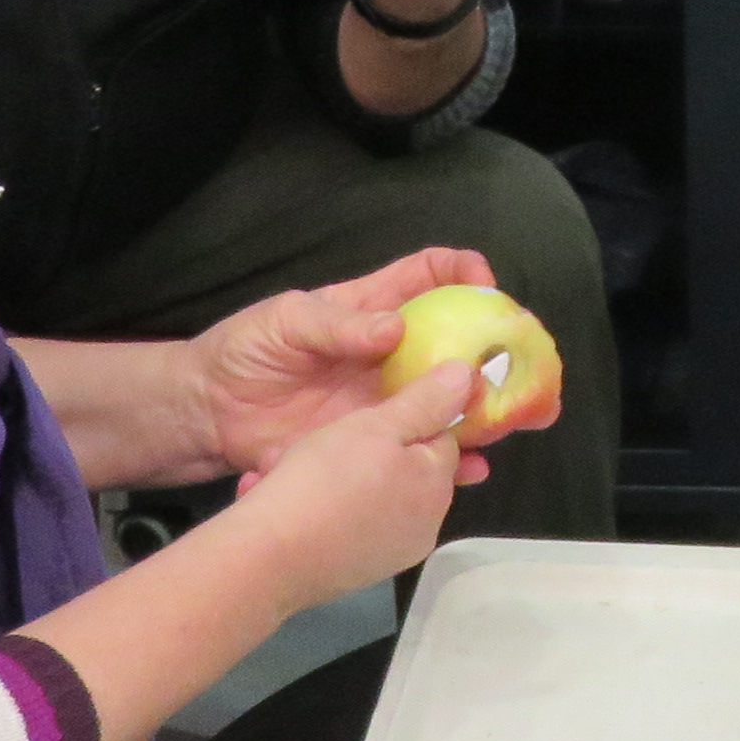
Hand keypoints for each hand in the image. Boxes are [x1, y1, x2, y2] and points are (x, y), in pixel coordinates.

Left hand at [189, 249, 499, 478]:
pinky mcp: (374, 442)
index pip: (430, 277)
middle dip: (500, 352)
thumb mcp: (286, 322)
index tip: (489, 288)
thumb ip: (339, 325)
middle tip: (533, 370)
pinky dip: (452, 458)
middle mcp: (391, 355)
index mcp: (371, 310)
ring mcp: (386, 401)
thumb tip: (395, 329)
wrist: (207, 416)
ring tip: (518, 421)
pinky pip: (422, 448)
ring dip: (488, 409)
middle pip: (458, 345)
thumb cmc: (242, 352)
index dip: (464, 274)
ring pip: (451, 400)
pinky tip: (472, 466)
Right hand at [223, 363, 479, 611]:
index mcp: (436, 488)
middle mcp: (422, 528)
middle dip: (361, 448)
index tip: (369, 407)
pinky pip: (338, 524)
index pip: (441, 438)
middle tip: (319, 436)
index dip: (407, 415)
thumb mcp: (377, 426)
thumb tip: (467, 376)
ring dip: (328, 476)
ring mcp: (385, 555)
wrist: (269, 558)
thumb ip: (425, 401)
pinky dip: (315, 506)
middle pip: (401, 469)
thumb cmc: (328, 480)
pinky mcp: (349, 572)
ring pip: (362, 496)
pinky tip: (276, 493)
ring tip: (285, 463)